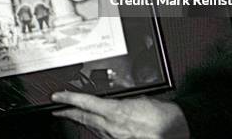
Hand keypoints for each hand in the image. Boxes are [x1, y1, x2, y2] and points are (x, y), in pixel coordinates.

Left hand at [51, 91, 189, 138]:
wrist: (175, 129)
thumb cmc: (161, 114)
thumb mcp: (137, 99)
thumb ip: (119, 101)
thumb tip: (109, 101)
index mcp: (116, 111)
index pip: (85, 103)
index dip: (68, 99)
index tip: (56, 97)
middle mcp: (113, 126)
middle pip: (83, 118)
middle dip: (68, 113)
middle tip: (57, 108)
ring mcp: (115, 137)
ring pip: (92, 127)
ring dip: (82, 120)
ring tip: (72, 114)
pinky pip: (103, 135)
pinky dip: (96, 128)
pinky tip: (93, 125)